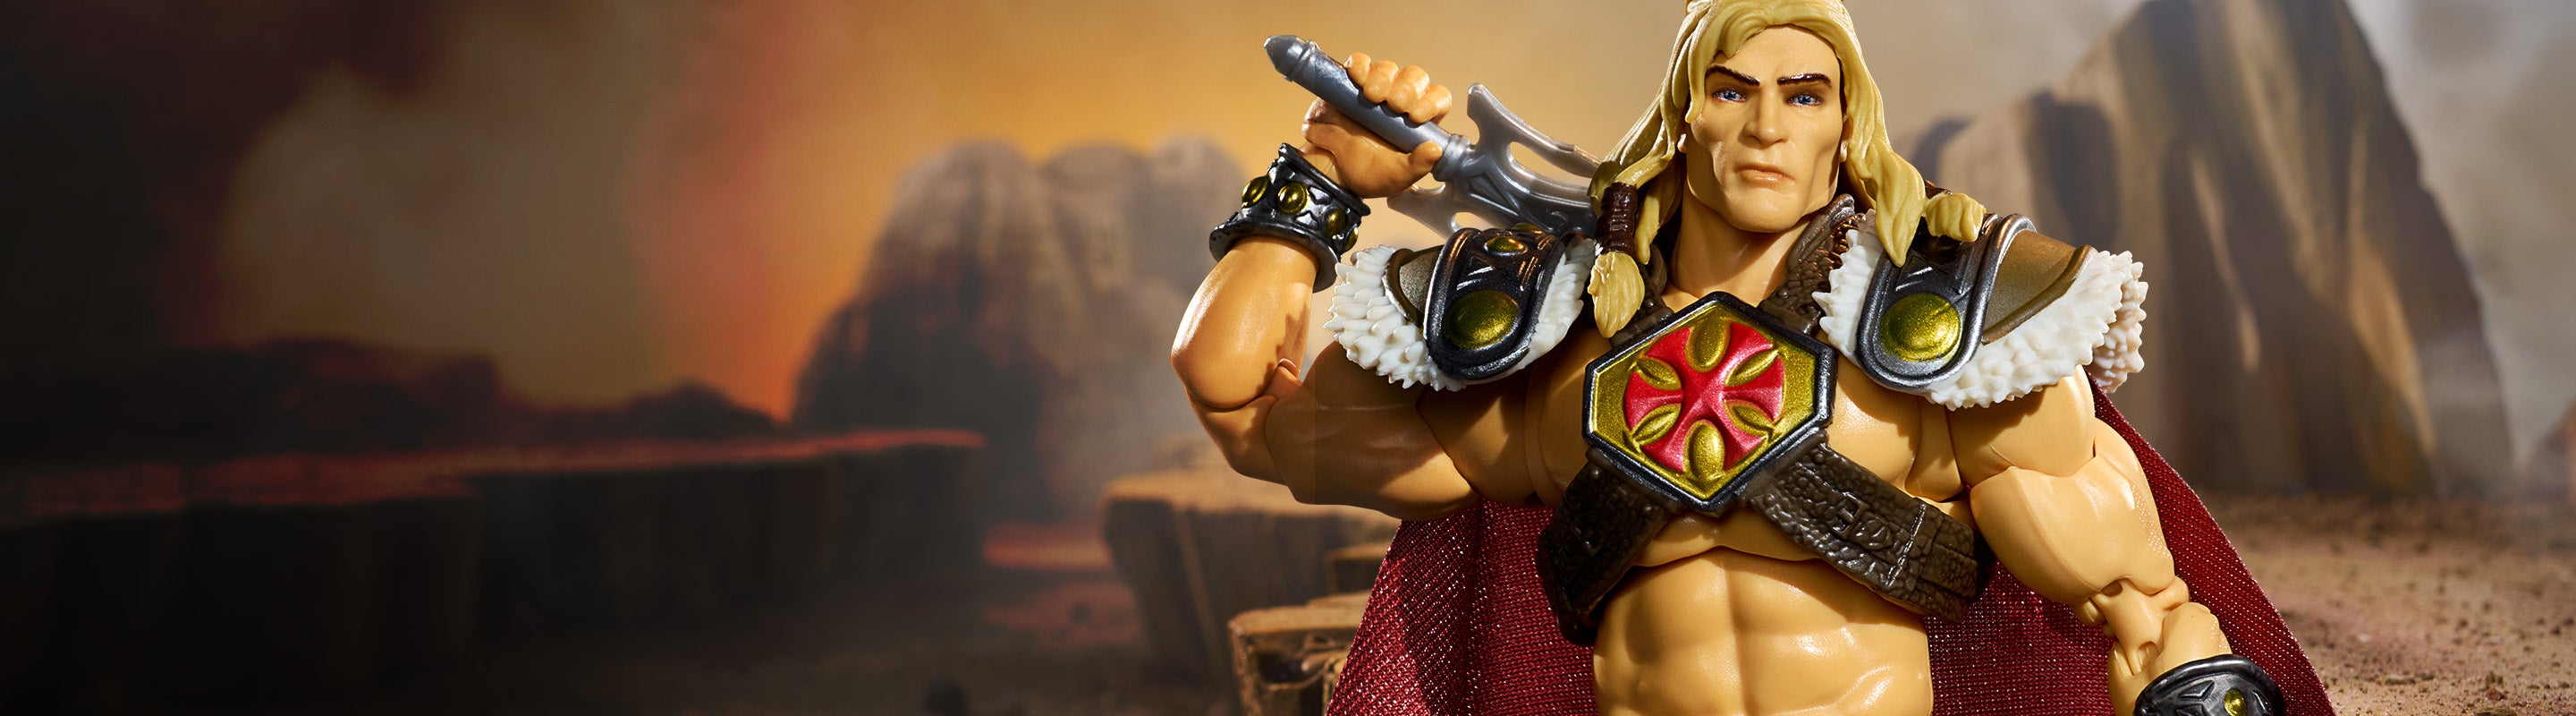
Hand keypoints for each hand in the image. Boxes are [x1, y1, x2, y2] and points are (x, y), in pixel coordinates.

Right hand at [1300, 53, 1451, 198]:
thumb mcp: (1397, 177)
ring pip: (1388, 69)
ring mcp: (1377, 87)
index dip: (1431, 102)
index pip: (1437, 99)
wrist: (1330, 170)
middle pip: (1414, 78)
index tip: (1416, 116)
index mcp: (1420, 120)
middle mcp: (1402, 99)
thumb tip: (1434, 150)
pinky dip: (1359, 66)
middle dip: (1407, 88)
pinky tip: (1356, 78)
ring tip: (1371, 96)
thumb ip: (1417, 166)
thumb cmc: (1368, 174)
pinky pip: (1360, 63)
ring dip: (1383, 78)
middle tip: (1395, 105)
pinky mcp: (1352, 82)